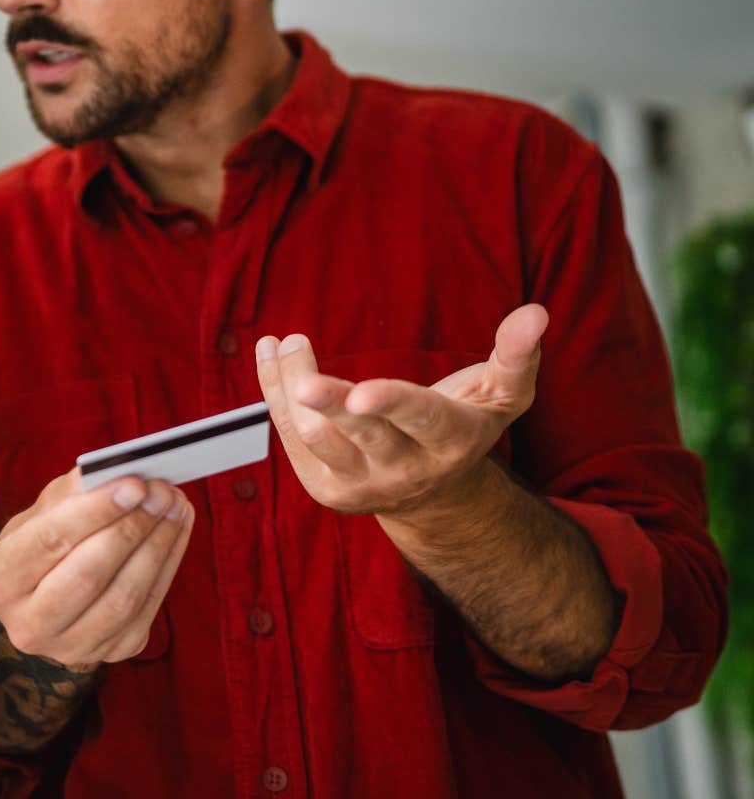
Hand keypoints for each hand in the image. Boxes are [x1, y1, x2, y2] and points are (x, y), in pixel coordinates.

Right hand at [0, 468, 193, 666]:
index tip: (134, 484)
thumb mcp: (40, 514)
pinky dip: (168, 565)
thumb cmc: (42, 546)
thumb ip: (72, 493)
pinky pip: (147, 609)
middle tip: (162, 492)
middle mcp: (26, 625)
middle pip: (87, 576)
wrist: (47, 601)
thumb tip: (116, 475)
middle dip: (131, 528)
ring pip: (123, 598)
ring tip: (175, 506)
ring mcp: (70, 647)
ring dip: (158, 546)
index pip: (49, 542)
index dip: (94, 511)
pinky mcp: (111, 653)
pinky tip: (175, 531)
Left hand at [254, 304, 547, 516]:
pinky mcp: (325, 488)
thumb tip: (536, 312)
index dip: (393, 403)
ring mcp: (361, 484)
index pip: (421, 420)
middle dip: (331, 403)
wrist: (434, 497)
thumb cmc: (465, 427)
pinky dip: (275, 390)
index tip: (364, 391)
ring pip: (315, 437)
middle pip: (360, 435)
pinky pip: (289, 437)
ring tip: (287, 342)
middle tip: (303, 372)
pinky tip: (272, 352)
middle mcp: (404, 470)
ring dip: (291, 386)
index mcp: (451, 442)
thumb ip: (516, 355)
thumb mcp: (500, 396)